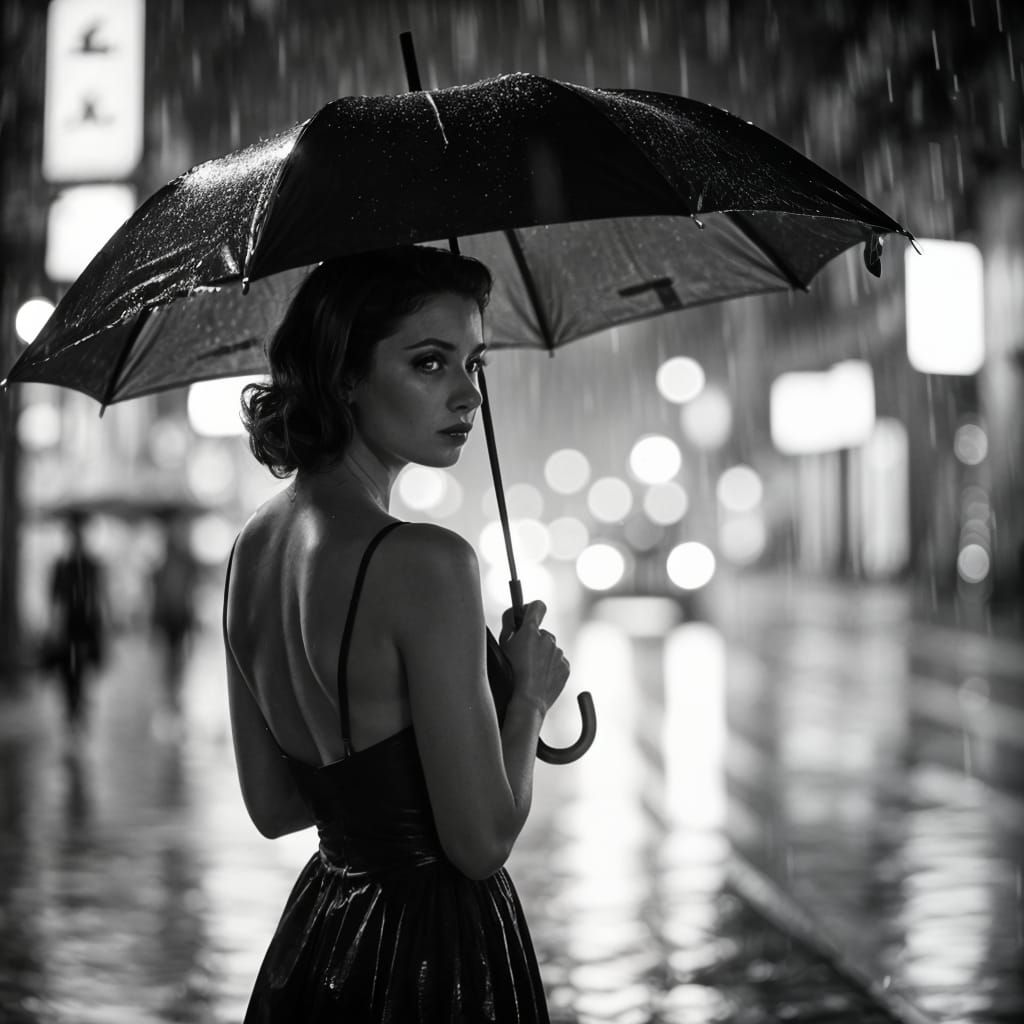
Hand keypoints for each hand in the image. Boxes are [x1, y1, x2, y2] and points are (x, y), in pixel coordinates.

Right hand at [499, 600, 568, 714]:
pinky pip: (558, 662)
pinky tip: (540, 678)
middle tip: (523, 656)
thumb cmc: (510, 675)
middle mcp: (547, 638)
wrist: (528, 701)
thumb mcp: (502, 647)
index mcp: (530, 630)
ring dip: (543, 655)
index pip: (537, 606)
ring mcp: (558, 653)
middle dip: (534, 640)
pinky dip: (551, 667)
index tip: (526, 616)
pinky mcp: (565, 667)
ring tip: (531, 671)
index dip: (531, 609)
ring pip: (550, 649)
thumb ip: (509, 626)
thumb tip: (514, 615)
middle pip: (542, 633)